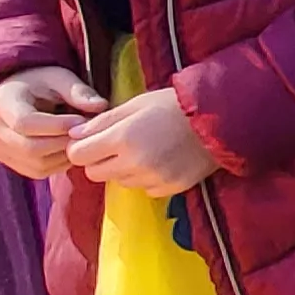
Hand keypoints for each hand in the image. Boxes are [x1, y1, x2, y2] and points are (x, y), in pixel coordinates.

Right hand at [0, 65, 102, 178]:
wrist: (16, 95)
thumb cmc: (39, 84)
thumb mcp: (58, 77)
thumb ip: (77, 91)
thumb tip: (100, 106)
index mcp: (2, 103)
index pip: (25, 123)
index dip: (56, 126)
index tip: (82, 121)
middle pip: (30, 148)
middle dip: (63, 143)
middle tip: (86, 135)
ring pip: (35, 164)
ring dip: (64, 156)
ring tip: (79, 140)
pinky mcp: (9, 162)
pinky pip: (37, 172)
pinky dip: (58, 164)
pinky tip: (69, 149)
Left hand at [66, 87, 220, 195]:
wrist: (220, 119)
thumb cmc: (174, 104)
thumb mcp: (135, 104)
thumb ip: (102, 121)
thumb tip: (73, 135)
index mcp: (123, 138)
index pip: (79, 155)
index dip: (82, 147)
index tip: (92, 140)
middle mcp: (134, 163)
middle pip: (94, 173)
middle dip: (100, 160)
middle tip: (118, 145)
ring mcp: (153, 179)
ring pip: (119, 181)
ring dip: (124, 169)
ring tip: (145, 149)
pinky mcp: (170, 189)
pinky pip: (144, 189)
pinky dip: (146, 178)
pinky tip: (161, 160)